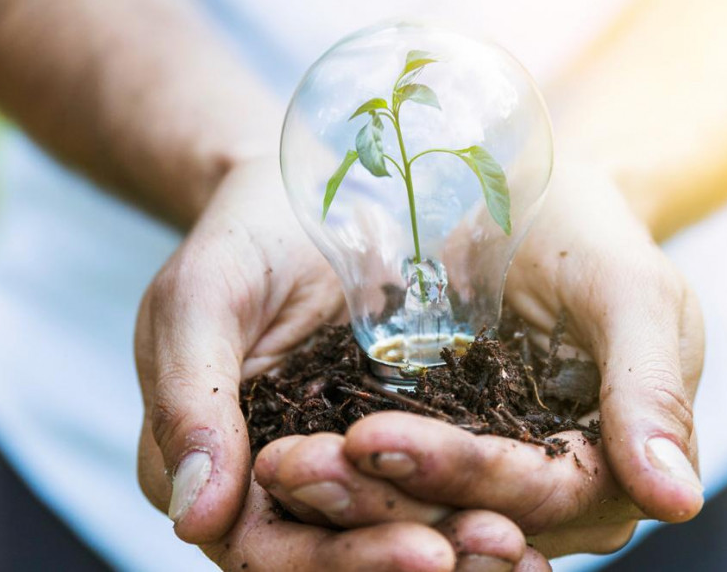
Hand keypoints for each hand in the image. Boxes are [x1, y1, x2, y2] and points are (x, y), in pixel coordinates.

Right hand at [133, 158, 549, 570]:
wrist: (308, 191)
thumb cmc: (244, 238)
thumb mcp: (203, 301)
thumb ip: (191, 401)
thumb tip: (196, 519)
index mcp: (222, 468)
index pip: (273, 549)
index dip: (345, 560)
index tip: (425, 550)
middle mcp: (284, 483)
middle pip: (345, 551)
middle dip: (423, 553)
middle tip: (502, 544)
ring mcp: (351, 460)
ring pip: (401, 525)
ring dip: (463, 541)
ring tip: (527, 543)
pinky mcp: (406, 432)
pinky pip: (442, 479)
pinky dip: (485, 499)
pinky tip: (536, 509)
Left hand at [258, 162, 703, 558]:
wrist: (531, 202)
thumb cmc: (589, 236)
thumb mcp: (630, 292)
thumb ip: (652, 389)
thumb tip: (677, 501)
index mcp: (607, 466)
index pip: (538, 496)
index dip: (461, 474)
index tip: (375, 439)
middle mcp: (545, 490)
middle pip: (468, 519)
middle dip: (383, 499)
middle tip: (296, 465)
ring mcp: (485, 475)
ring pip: (418, 513)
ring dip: (346, 501)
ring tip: (281, 465)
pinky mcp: (434, 450)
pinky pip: (386, 482)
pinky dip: (339, 479)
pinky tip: (284, 460)